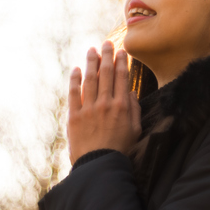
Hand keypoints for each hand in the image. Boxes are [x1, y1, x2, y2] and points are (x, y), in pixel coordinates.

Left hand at [67, 40, 140, 163]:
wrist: (99, 166)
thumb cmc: (121, 150)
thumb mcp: (135, 130)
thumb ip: (134, 109)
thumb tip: (131, 92)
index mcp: (122, 106)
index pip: (122, 78)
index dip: (121, 62)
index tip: (121, 51)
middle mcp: (105, 104)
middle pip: (106, 74)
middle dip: (107, 56)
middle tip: (106, 43)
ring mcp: (88, 109)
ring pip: (90, 80)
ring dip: (91, 63)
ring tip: (92, 50)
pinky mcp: (74, 116)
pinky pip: (73, 93)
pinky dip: (75, 80)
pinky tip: (76, 69)